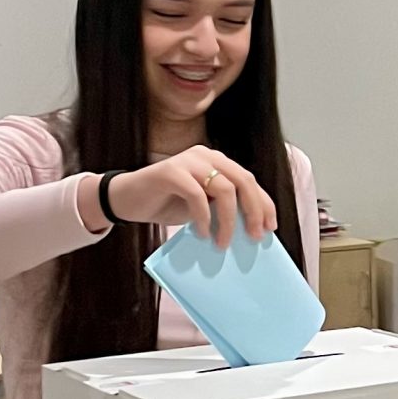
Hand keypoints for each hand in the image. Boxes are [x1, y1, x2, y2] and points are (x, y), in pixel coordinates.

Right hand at [104, 148, 275, 247]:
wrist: (127, 199)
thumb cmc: (167, 203)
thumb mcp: (202, 206)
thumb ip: (222, 207)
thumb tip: (252, 228)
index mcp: (217, 162)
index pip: (249, 181)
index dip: (263, 204)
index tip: (270, 227)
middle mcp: (205, 156)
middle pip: (243, 181)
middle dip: (253, 211)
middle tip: (254, 236)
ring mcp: (188, 161)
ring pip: (223, 188)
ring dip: (228, 220)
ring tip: (222, 242)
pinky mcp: (170, 171)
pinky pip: (197, 195)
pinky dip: (203, 217)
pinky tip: (202, 233)